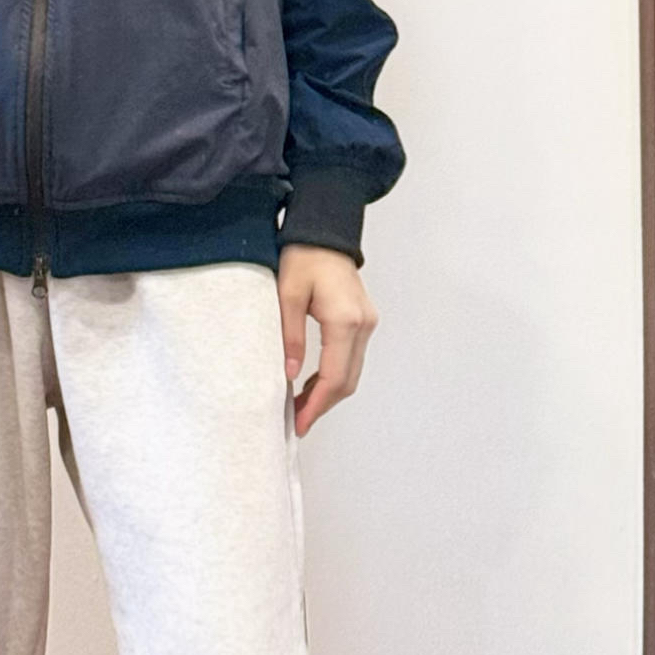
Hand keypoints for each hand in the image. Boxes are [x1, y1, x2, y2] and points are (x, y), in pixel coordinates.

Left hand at [277, 246, 378, 436]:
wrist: (325, 231)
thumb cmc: (303, 256)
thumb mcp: (287, 296)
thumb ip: (290, 338)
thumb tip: (291, 376)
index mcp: (345, 320)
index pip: (334, 377)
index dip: (317, 405)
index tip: (299, 423)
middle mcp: (363, 325)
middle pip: (347, 381)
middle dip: (322, 405)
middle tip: (296, 421)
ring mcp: (367, 323)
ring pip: (352, 372)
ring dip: (328, 393)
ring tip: (300, 407)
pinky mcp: (363, 320)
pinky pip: (352, 358)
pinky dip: (334, 376)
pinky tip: (312, 384)